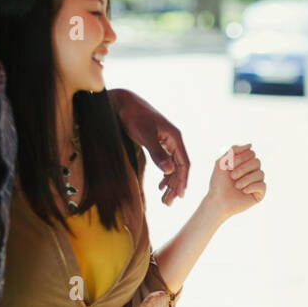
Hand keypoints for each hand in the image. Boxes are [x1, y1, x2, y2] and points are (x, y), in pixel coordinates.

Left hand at [112, 88, 189, 203]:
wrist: (123, 103)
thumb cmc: (133, 116)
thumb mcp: (144, 136)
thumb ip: (157, 153)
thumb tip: (170, 171)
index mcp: (174, 138)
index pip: (184, 163)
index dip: (182, 181)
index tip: (179, 196)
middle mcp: (173, 140)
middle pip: (179, 167)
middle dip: (175, 186)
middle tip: (167, 203)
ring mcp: (166, 142)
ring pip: (173, 167)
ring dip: (170, 183)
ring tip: (164, 199)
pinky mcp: (158, 143)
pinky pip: (166, 163)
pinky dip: (165, 175)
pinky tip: (161, 186)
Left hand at [206, 144, 265, 219]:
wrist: (217, 200)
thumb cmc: (218, 183)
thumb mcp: (222, 162)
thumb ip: (234, 150)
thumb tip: (250, 145)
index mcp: (245, 163)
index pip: (251, 153)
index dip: (241, 158)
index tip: (229, 165)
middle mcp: (252, 171)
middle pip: (257, 162)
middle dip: (243, 168)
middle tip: (232, 176)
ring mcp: (257, 182)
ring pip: (260, 173)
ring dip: (246, 179)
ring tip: (236, 186)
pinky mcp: (259, 193)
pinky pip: (262, 185)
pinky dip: (252, 187)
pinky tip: (244, 191)